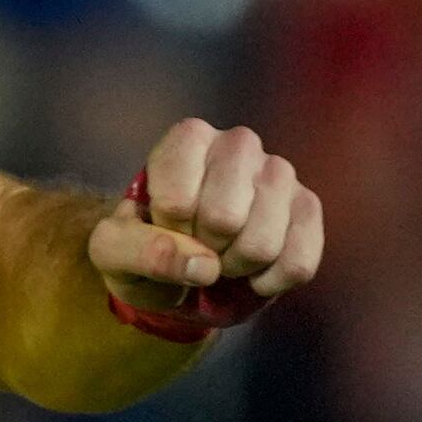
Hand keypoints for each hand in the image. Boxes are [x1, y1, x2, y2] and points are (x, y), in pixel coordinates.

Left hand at [90, 119, 323, 336]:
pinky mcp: (307, 208)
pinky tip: (252, 271)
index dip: (167, 233)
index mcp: (187, 139)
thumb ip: (137, 251)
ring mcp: (279, 173)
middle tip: (195, 246)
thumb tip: (200, 264)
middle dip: (203, 250)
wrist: (182, 269)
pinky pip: (297, 264)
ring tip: (221, 256)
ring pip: (262, 244)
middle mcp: (239, 144)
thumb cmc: (145, 248)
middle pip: (225, 218)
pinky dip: (267, 282)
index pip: (177, 200)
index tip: (165, 230)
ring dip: (234, 268)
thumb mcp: (113, 252)